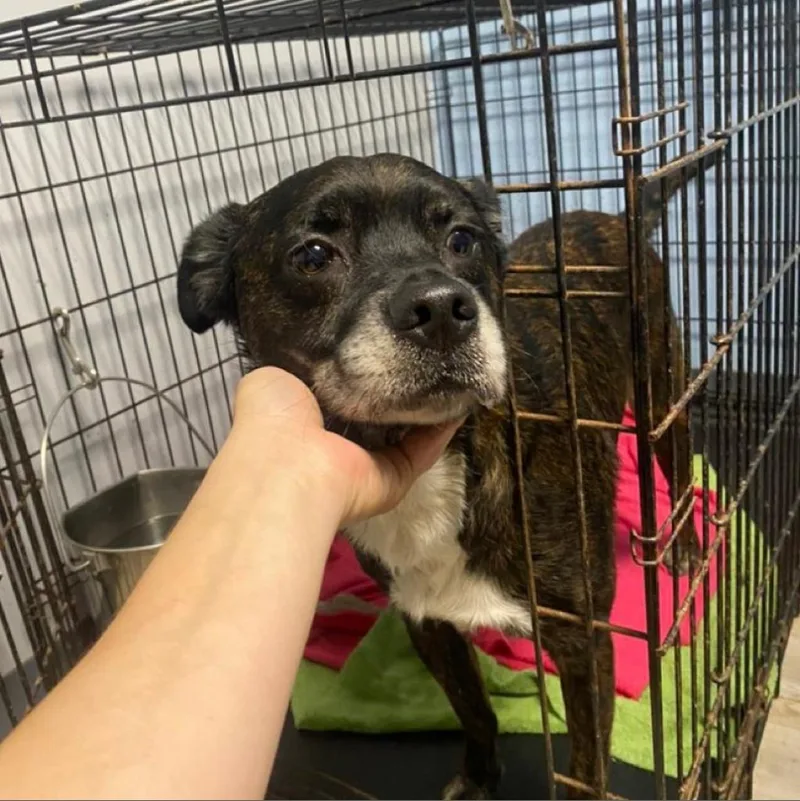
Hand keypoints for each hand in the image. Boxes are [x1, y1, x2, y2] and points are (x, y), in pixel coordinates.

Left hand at [230, 367, 461, 526]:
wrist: (287, 460)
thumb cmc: (273, 416)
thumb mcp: (272, 374)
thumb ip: (294, 362)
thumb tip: (304, 350)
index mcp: (308, 422)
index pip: (341, 395)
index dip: (363, 370)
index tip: (384, 341)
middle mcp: (338, 446)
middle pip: (377, 416)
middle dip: (400, 388)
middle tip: (425, 354)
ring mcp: (366, 466)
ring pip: (405, 434)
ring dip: (426, 406)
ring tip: (448, 370)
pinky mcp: (393, 479)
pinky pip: (423, 452)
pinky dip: (441, 429)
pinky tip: (458, 399)